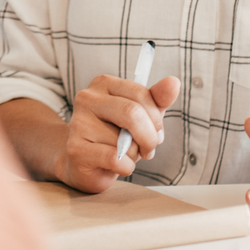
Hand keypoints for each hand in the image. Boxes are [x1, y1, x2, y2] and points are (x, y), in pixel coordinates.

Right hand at [52, 74, 181, 193]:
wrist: (84, 163)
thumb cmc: (116, 136)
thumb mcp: (141, 115)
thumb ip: (157, 99)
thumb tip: (174, 82)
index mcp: (103, 84)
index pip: (140, 94)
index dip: (155, 117)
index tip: (156, 131)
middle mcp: (87, 98)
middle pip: (132, 113)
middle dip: (149, 136)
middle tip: (149, 148)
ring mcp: (78, 123)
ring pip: (124, 140)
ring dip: (135, 154)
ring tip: (126, 155)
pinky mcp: (76, 149)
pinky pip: (115, 158)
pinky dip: (126, 167)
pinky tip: (118, 166)